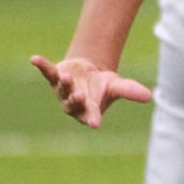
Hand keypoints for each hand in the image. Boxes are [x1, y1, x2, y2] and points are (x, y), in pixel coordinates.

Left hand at [31, 53, 152, 128]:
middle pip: (73, 102)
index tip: (95, 124)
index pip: (91, 115)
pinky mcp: (55, 76)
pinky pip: (48, 72)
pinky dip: (42, 65)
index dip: (93, 118)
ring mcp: (62, 89)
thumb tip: (149, 96)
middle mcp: (73, 102)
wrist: (88, 73)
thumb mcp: (117, 87)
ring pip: (62, 88)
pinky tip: (35, 59)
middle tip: (81, 96)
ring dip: (64, 83)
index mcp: (88, 109)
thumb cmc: (103, 85)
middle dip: (76, 99)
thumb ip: (130, 91)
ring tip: (67, 77)